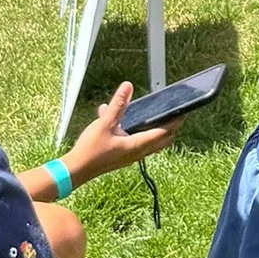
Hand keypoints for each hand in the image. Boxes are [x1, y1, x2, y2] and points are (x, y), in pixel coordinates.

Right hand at [64, 82, 181, 185]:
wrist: (76, 170)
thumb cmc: (90, 150)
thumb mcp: (104, 123)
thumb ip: (117, 105)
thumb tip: (127, 87)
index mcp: (137, 145)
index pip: (164, 132)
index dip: (175, 122)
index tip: (183, 113)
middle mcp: (138, 153)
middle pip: (163, 141)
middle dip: (171, 128)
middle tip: (176, 116)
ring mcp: (131, 157)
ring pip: (152, 144)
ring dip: (157, 132)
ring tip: (157, 120)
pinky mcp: (123, 157)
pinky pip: (139, 146)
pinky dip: (141, 135)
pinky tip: (126, 125)